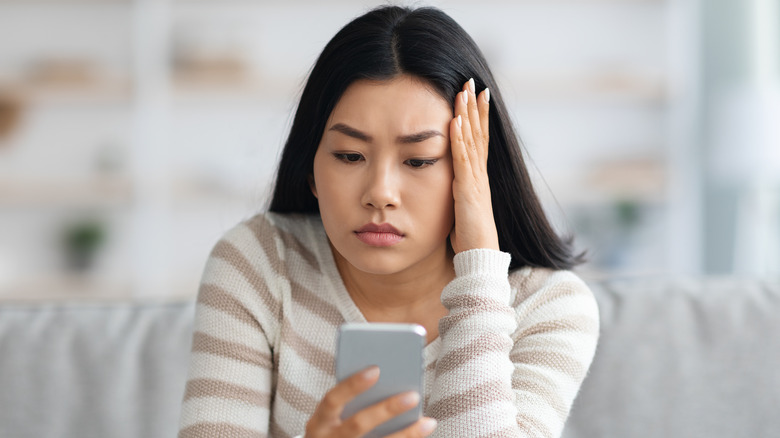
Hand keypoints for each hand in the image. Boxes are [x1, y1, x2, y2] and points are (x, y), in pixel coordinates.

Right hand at [304, 366, 436, 437]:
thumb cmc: (335, 429)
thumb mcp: (333, 416)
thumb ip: (352, 399)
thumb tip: (386, 375)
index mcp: (319, 421)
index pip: (332, 399)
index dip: (352, 385)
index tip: (376, 369)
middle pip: (358, 424)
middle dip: (386, 410)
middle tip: (413, 395)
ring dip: (406, 434)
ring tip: (428, 422)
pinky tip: (423, 432)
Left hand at [449, 78, 499, 252]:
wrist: (479, 259)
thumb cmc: (468, 239)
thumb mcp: (460, 209)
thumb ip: (456, 193)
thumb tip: (448, 184)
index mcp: (477, 178)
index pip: (479, 140)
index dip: (478, 117)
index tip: (476, 94)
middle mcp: (479, 176)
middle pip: (478, 134)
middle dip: (475, 107)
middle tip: (472, 81)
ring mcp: (475, 182)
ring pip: (472, 141)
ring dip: (468, 115)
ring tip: (464, 91)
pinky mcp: (468, 192)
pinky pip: (463, 161)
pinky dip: (459, 140)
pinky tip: (454, 121)